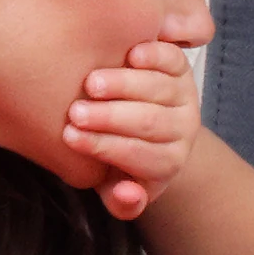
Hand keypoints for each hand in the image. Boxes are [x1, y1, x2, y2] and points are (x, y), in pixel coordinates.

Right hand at [63, 41, 200, 220]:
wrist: (141, 126)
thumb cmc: (118, 156)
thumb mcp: (116, 185)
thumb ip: (120, 200)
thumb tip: (127, 194)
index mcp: (168, 162)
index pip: (138, 155)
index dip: (103, 146)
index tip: (69, 136)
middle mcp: (182, 129)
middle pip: (150, 122)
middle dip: (111, 117)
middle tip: (75, 112)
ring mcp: (184, 95)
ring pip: (160, 88)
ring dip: (125, 85)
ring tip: (91, 84)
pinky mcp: (180, 68)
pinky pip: (172, 60)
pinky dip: (154, 55)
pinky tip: (129, 53)